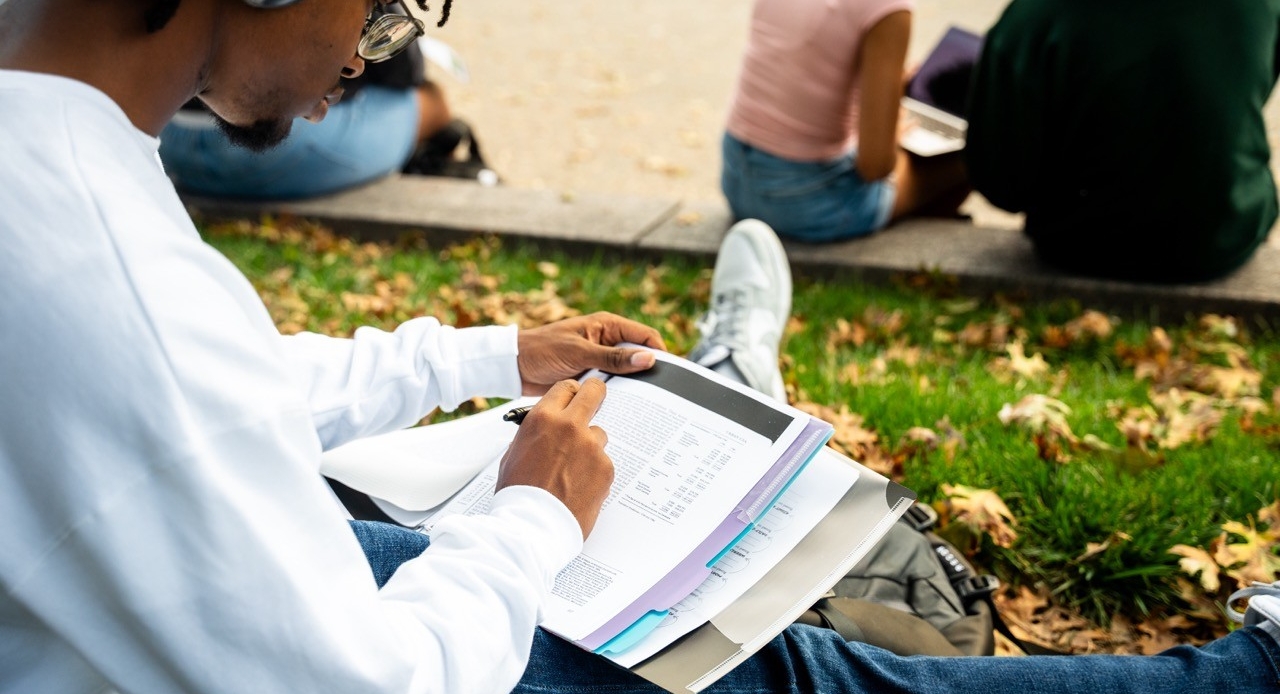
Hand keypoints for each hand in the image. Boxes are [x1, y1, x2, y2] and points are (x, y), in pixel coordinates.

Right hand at [496, 378, 613, 538]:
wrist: (531, 527)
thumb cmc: (518, 494)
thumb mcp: (514, 453)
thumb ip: (536, 434)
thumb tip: (546, 429)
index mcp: (542, 418)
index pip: (566, 388)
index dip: (572, 392)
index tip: (576, 396)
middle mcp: (570, 426)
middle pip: (594, 393)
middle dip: (596, 394)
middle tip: (597, 399)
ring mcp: (591, 446)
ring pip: (599, 435)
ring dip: (590, 447)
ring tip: (572, 472)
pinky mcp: (606, 468)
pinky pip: (603, 462)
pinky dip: (595, 473)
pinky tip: (579, 488)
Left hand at [516, 312, 664, 395]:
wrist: (513, 367)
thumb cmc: (542, 351)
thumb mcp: (580, 353)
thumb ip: (613, 358)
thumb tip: (648, 358)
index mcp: (607, 326)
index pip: (646, 336)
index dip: (659, 352)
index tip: (669, 374)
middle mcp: (607, 342)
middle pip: (639, 356)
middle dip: (648, 372)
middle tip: (660, 394)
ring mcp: (599, 361)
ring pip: (626, 373)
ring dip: (632, 386)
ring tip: (644, 404)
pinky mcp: (591, 377)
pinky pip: (611, 385)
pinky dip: (618, 394)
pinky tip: (622, 408)